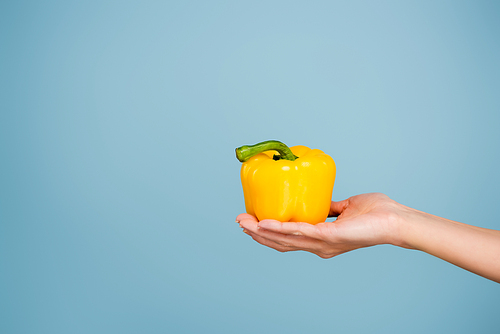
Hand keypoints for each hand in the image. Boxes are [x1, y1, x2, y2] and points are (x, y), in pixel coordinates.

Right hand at [236, 193, 404, 257]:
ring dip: (261, 231)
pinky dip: (281, 228)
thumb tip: (322, 201)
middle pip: (280, 243)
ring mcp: (323, 244)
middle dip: (256, 233)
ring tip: (244, 222)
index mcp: (320, 239)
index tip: (250, 221)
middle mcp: (319, 246)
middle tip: (239, 221)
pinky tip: (266, 223)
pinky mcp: (330, 237)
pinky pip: (301, 232)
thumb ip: (331, 208)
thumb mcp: (346, 207)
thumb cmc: (376, 214)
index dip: (266, 233)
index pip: (287, 239)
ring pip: (285, 240)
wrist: (396, 220)